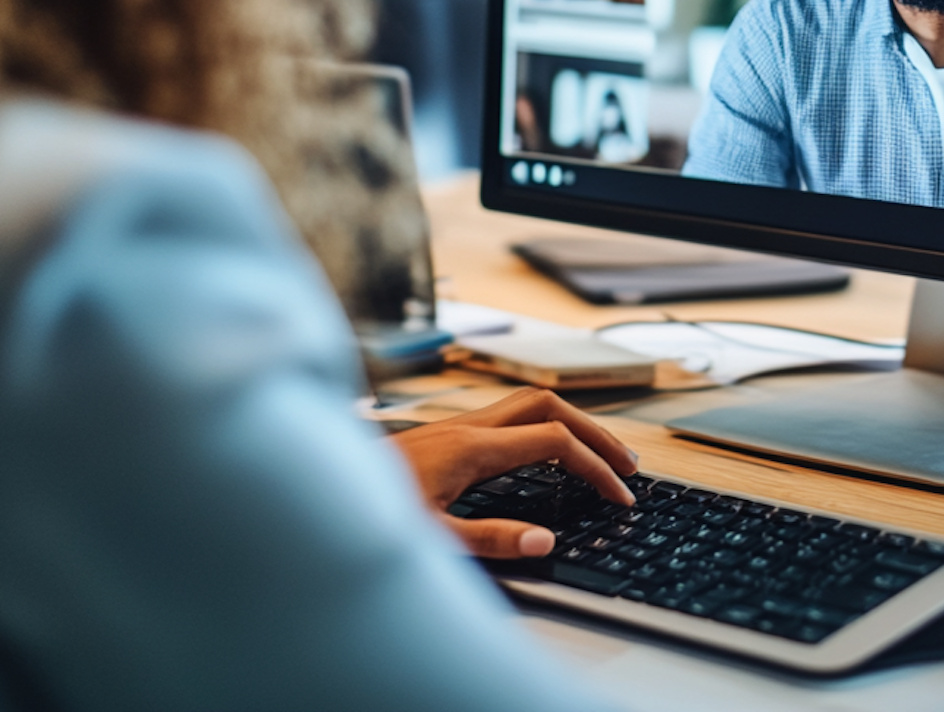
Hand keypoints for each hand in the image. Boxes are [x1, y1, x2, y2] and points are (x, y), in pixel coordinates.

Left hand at [389, 387, 638, 559]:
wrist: (316, 489)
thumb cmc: (366, 511)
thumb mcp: (429, 538)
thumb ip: (489, 539)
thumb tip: (544, 540)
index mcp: (470, 448)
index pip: (553, 442)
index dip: (593, 467)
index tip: (618, 495)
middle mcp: (467, 426)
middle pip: (550, 405)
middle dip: (595, 431)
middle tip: (626, 464)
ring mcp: (456, 424)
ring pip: (530, 403)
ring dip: (571, 422)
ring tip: (598, 453)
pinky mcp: (446, 432)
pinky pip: (510, 415)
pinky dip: (543, 425)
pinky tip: (545, 452)